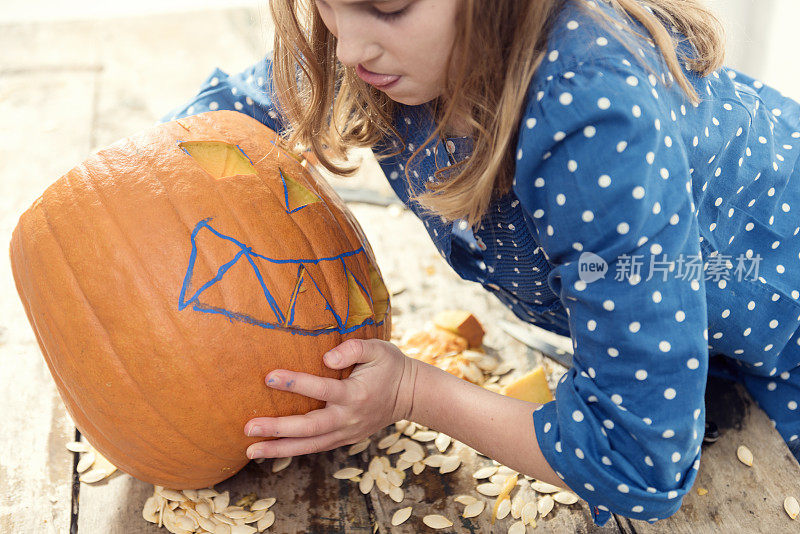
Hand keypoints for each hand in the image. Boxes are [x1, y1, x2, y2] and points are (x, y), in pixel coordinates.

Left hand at [243, 338, 416, 458]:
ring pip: (309, 445)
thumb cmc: (390, 366)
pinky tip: (270, 450)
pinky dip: (292, 451)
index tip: (269, 377)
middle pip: (310, 428)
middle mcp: (349, 418)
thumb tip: (327, 356)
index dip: (296, 383)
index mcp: (356, 394)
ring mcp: (347, 432)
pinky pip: (315, 447)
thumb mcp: (378, 349)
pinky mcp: (344, 438)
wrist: (411, 395)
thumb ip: (353, 348)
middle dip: (278, 429)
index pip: (322, 389)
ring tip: (250, 450)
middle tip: (249, 426)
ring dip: (279, 449)